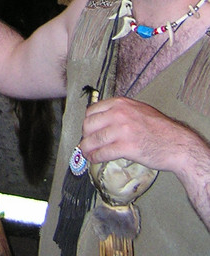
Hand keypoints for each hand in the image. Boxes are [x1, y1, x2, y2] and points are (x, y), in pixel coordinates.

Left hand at [80, 96, 196, 173]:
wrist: (177, 143)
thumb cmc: (160, 128)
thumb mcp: (138, 109)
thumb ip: (120, 111)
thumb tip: (103, 119)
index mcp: (120, 103)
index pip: (92, 110)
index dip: (88, 122)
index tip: (88, 130)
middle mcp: (119, 114)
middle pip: (89, 124)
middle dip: (85, 135)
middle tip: (87, 142)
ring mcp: (122, 130)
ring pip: (94, 139)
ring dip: (86, 148)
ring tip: (85, 153)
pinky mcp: (127, 147)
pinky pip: (103, 152)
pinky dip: (95, 157)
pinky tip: (93, 159)